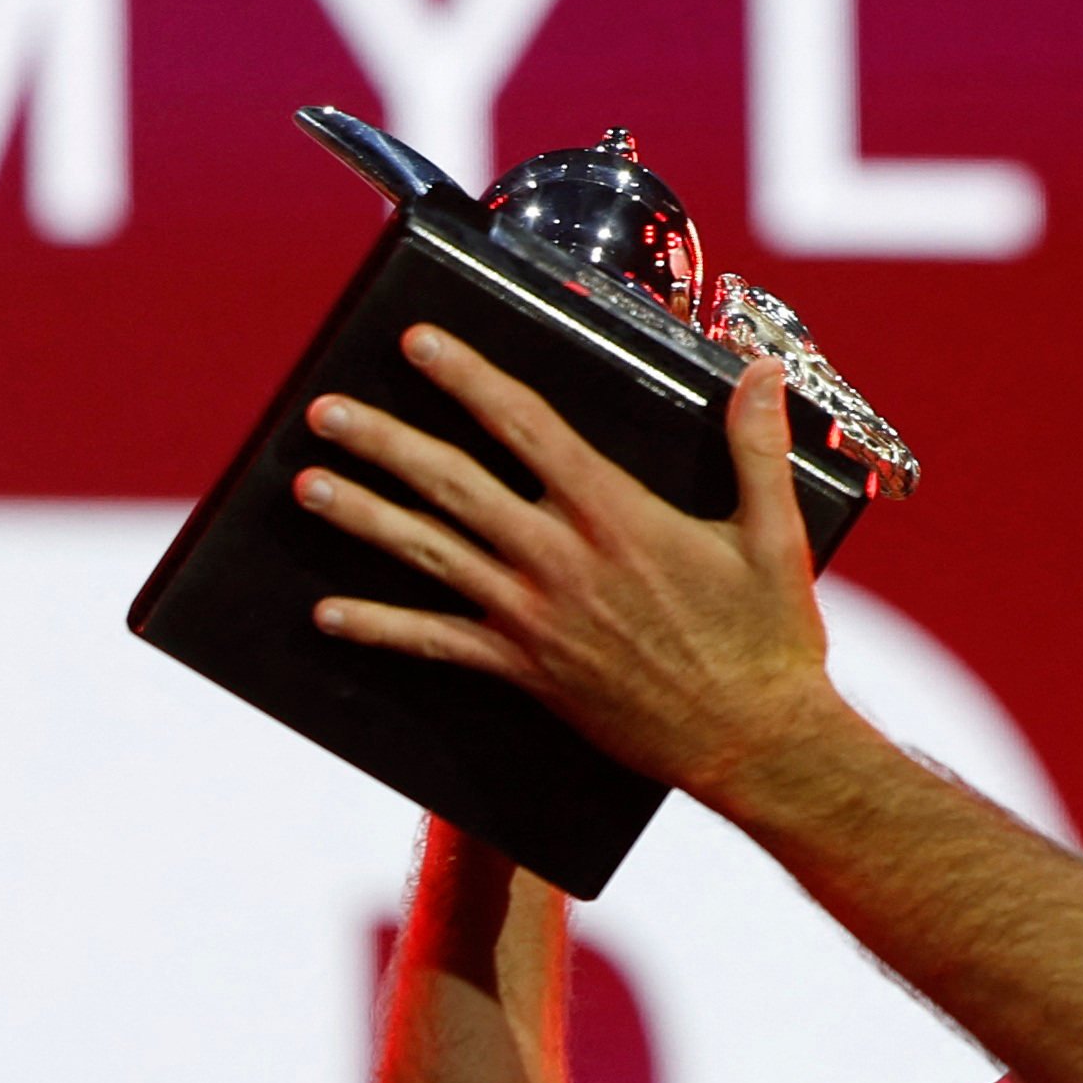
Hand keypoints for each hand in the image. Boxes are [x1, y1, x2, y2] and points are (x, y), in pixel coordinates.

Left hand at [294, 324, 845, 800]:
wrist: (754, 740)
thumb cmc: (768, 639)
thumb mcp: (775, 534)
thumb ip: (756, 446)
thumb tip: (763, 370)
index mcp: (616, 514)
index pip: (525, 426)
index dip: (467, 377)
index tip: (420, 342)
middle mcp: (562, 558)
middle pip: (453, 482)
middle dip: (383, 440)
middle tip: (325, 411)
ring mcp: (536, 616)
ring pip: (430, 552)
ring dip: (363, 516)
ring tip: (307, 484)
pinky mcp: (527, 670)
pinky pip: (437, 644)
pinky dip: (379, 629)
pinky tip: (327, 614)